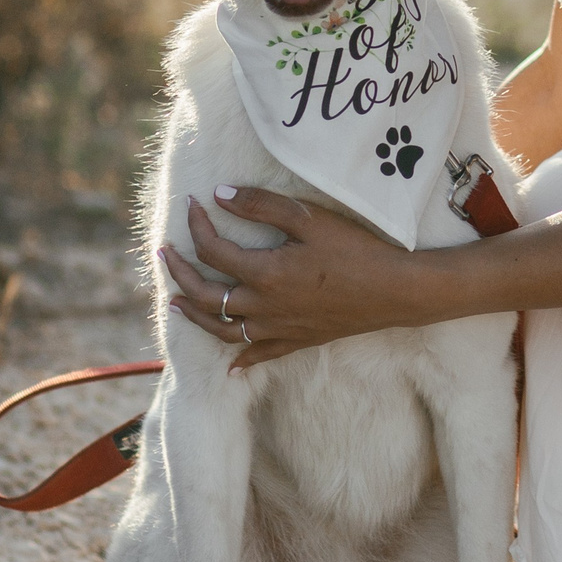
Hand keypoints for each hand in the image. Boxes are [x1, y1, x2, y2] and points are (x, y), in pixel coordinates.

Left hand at [163, 187, 420, 368]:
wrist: (395, 290)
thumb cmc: (356, 249)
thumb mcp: (309, 218)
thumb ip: (262, 205)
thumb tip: (220, 194)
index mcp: (264, 273)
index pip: (213, 250)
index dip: (197, 225)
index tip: (193, 203)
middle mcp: (264, 307)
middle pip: (207, 296)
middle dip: (180, 274)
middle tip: (166, 254)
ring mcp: (280, 328)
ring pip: (224, 330)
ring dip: (196, 317)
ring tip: (178, 304)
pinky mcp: (298, 340)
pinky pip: (261, 355)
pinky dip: (242, 360)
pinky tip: (231, 367)